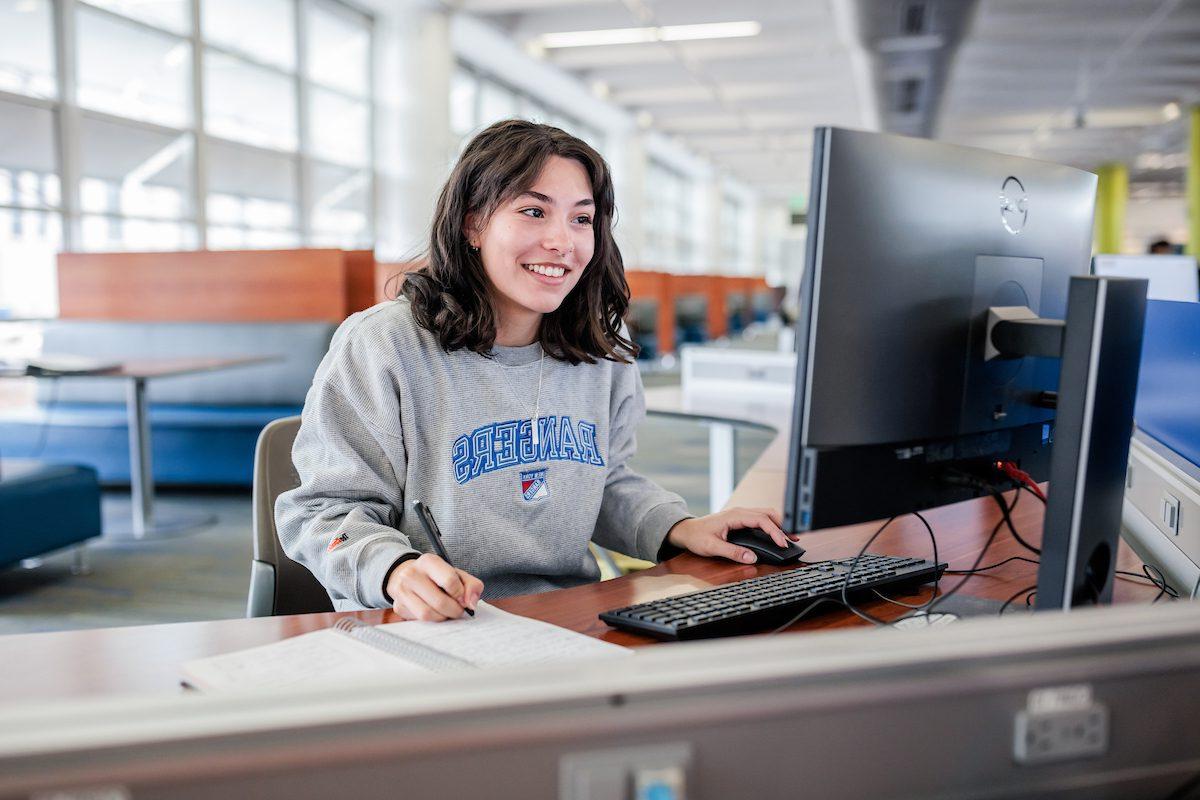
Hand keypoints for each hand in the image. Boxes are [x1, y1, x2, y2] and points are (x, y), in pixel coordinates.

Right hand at [385, 553, 483, 620]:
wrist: (409, 576)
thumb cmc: (438, 576)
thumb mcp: (457, 574)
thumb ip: (472, 585)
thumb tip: (471, 604)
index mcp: (428, 561)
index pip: (450, 581)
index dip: (461, 594)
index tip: (463, 598)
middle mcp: (411, 574)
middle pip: (440, 602)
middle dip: (454, 611)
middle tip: (459, 610)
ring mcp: (401, 591)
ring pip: (427, 614)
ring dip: (442, 618)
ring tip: (447, 612)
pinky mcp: (398, 606)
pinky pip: (418, 621)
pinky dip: (431, 621)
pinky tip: (433, 612)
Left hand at [666, 507, 795, 563]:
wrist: (686, 531)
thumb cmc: (697, 537)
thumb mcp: (712, 547)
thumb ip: (732, 552)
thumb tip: (752, 558)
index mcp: (734, 515)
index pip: (761, 520)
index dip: (775, 532)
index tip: (783, 543)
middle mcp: (740, 512)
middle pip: (767, 514)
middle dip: (782, 526)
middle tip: (793, 540)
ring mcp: (741, 514)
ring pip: (765, 515)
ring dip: (778, 525)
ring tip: (790, 538)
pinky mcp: (741, 519)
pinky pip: (760, 519)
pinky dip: (771, 526)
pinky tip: (776, 535)